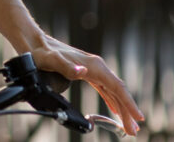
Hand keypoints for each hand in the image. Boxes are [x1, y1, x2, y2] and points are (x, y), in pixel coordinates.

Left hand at [28, 36, 144, 135]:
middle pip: (117, 91)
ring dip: (121, 108)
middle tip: (134, 131)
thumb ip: (66, 67)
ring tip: (129, 125)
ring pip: (112, 91)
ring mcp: (92, 69)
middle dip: (127, 111)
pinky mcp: (87, 72)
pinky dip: (112, 100)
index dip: (128, 103)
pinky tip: (115, 109)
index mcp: (92, 65)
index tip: (138, 117)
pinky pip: (104, 89)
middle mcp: (96, 66)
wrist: (34, 42)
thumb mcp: (51, 60)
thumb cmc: (41, 52)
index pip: (116, 87)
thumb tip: (82, 73)